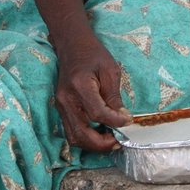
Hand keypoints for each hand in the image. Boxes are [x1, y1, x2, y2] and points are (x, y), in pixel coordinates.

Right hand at [52, 34, 131, 151]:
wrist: (72, 45)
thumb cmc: (93, 54)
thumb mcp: (110, 70)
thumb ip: (114, 96)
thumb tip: (122, 118)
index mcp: (80, 86)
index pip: (97, 114)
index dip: (114, 122)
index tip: (128, 121)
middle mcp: (67, 99)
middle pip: (82, 133)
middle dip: (102, 143)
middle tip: (119, 141)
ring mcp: (61, 106)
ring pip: (74, 137)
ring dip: (93, 145)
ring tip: (110, 140)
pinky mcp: (61, 109)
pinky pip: (71, 131)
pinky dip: (86, 138)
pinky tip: (99, 134)